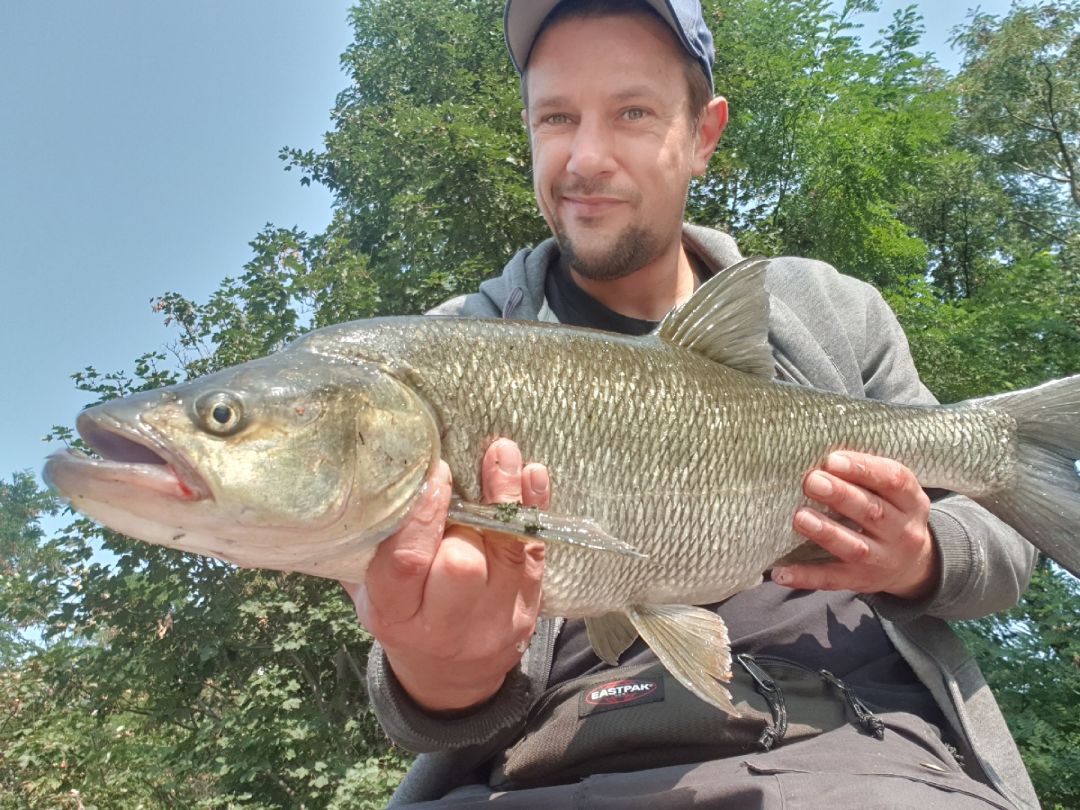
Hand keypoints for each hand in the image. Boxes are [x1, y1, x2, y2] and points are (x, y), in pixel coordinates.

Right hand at [341, 438, 548, 712]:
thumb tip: (359, 476)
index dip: (421, 513)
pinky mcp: (528, 611)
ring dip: (506, 496)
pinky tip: (531, 474)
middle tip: (457, 472)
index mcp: (395, 615)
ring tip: (502, 452)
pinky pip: (536, 554)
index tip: (431, 470)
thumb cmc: (403, 617)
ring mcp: (494, 620)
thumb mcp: (369, 593)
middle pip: (461, 564)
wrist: (449, 678)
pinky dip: (535, 509)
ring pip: (508, 553)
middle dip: (462, 512)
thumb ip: (364, 546)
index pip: (406, 562)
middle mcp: (445, 624)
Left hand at [772, 451, 938, 599]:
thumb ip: (866, 475)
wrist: (915, 565)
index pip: (894, 481)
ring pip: (854, 547)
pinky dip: (805, 576)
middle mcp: (903, 533)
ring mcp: (882, 560)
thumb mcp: (894, 493)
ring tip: (800, 517)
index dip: (864, 469)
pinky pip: (831, 580)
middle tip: (812, 481)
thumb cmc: (891, 513)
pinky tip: (781, 572)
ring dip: (826, 532)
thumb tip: (821, 457)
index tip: (832, 460)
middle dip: (840, 496)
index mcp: (912, 502)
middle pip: (872, 512)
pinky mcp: (860, 581)